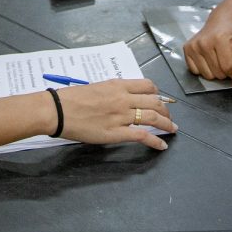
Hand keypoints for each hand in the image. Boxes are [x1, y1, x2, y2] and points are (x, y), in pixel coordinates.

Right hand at [54, 79, 175, 150]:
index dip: (157, 93)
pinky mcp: (116, 133)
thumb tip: (122, 98)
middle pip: (154, 101)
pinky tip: (162, 145)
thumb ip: (112, 92)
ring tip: (172, 129)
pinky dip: (156, 140)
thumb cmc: (71, 98)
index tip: (160, 100)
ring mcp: (121, 116)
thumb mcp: (96, 87)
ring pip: (152, 117)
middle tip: (169, 117)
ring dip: (166, 124)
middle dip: (166, 110)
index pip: (147, 86)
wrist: (58, 110)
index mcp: (117, 85)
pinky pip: (142, 135)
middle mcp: (123, 98)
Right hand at [183, 6, 231, 81]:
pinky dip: (204, 69)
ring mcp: (194, 45)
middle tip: (230, 60)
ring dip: (216, 72)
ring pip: (207, 75)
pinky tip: (210, 59)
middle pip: (219, 73)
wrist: (222, 18)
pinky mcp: (187, 48)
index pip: (229, 68)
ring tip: (220, 59)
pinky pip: (196, 71)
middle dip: (228, 72)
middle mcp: (204, 42)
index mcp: (220, 38)